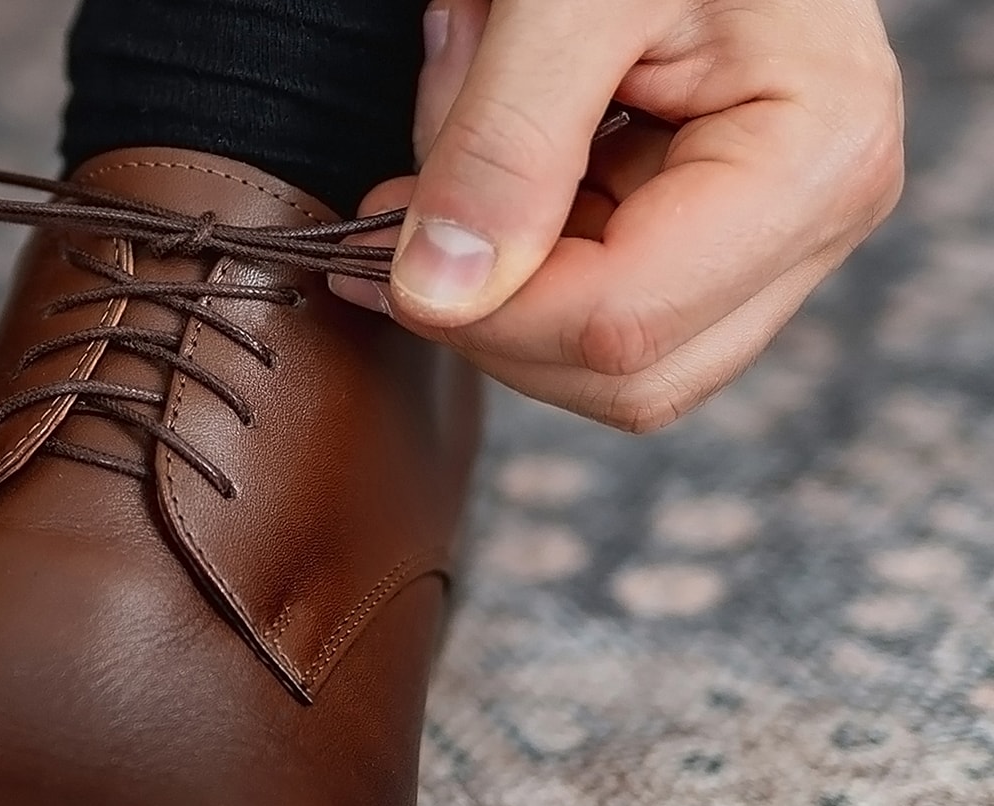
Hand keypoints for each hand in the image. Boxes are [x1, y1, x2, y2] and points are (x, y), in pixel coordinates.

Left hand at [332, 0, 904, 432]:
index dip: (480, 309)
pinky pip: (589, 296)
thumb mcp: (572, 1)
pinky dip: (510, 236)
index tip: (381, 230)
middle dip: (487, 296)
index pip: (620, 327)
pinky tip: (491, 139)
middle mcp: (816, 223)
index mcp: (814, 165)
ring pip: (596, 358)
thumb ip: (506, 142)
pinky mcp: (716, 234)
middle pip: (620, 375)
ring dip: (491, 266)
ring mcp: (772, 239)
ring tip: (467, 114)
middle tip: (413, 175)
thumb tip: (439, 293)